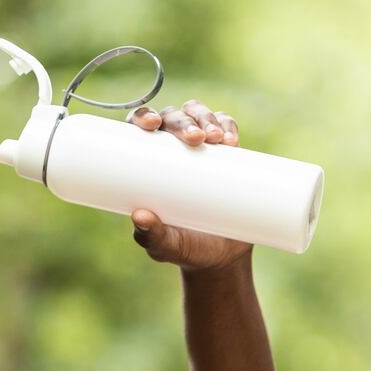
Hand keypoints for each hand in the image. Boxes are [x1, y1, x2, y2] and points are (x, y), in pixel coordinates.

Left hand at [127, 98, 254, 274]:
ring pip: (199, 115)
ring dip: (206, 118)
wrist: (222, 256)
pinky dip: (228, 126)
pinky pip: (227, 127)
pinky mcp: (227, 153)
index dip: (143, 116)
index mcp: (148, 162)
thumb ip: (151, 236)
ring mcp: (202, 147)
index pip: (139, 128)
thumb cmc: (184, 246)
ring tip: (216, 139)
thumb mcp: (165, 245)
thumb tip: (139, 216)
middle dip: (183, 120)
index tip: (152, 125)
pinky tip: (230, 139)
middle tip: (196, 139)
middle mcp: (172, 147)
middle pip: (172, 117)